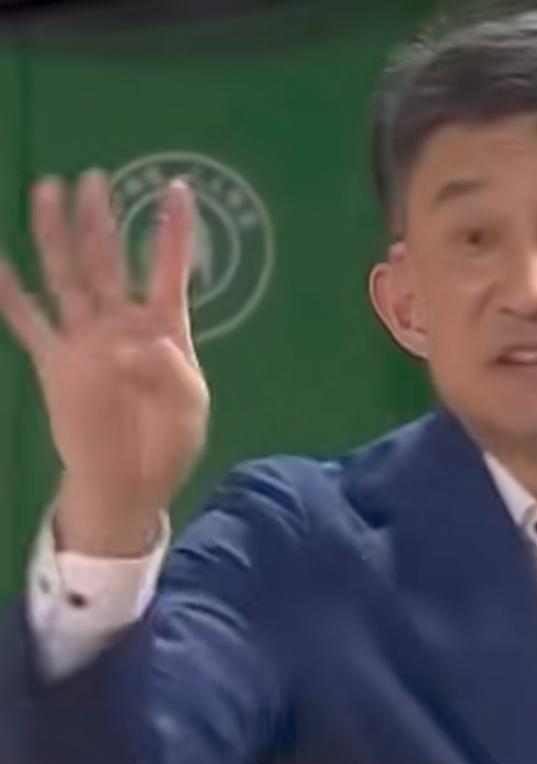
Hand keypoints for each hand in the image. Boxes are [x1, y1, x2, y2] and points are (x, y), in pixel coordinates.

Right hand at [0, 171, 209, 554]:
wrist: (130, 482)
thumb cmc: (169, 442)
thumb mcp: (189, 406)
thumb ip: (175, 370)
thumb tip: (148, 340)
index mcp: (165, 331)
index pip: (169, 271)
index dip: (173, 232)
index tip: (176, 189)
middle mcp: (121, 325)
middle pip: (108, 261)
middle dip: (100, 221)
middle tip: (93, 178)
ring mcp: (86, 341)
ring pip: (67, 276)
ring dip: (58, 236)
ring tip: (49, 191)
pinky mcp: (55, 362)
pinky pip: (28, 322)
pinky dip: (10, 293)